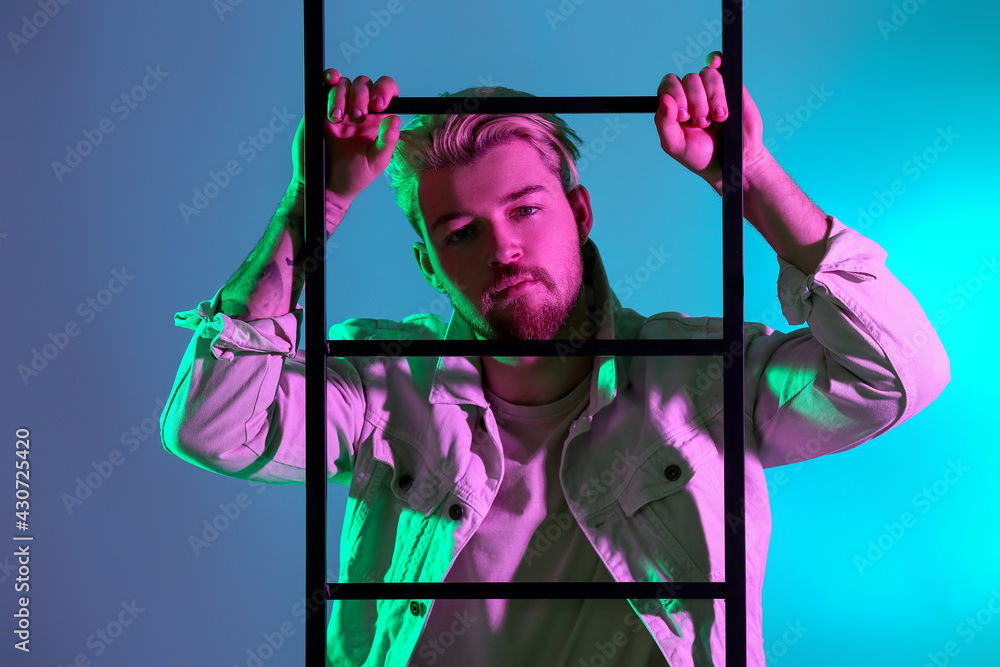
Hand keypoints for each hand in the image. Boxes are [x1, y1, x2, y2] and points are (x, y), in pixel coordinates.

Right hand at [290, 70, 400, 203]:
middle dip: (361, 97)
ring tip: (336, 119)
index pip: (387, 92)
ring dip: (342, 96)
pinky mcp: (321, 107)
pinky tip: (330, 81)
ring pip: (345, 83)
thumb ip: (387, 142)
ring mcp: (341, 107)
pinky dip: (330, 78)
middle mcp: (361, 109)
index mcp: (378, 120)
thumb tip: (394, 118)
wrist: (326, 185)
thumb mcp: (376, 162)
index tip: (378, 105)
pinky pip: (327, 85)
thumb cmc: (354, 176)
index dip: (384, 90)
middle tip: (356, 118)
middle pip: (364, 84)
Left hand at [653, 52, 767, 192]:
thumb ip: (664, 123)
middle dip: (696, 102)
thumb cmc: (700, 156)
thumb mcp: (675, 145)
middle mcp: (691, 94)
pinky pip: (720, 64)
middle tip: (703, 123)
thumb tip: (664, 99)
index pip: (668, 85)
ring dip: (713, 97)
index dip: (676, 95)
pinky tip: (717, 64)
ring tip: (719, 117)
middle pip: (689, 79)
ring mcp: (711, 88)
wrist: (731, 161)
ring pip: (707, 74)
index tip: (684, 116)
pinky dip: (716, 60)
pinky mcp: (731, 85)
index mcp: (674, 106)